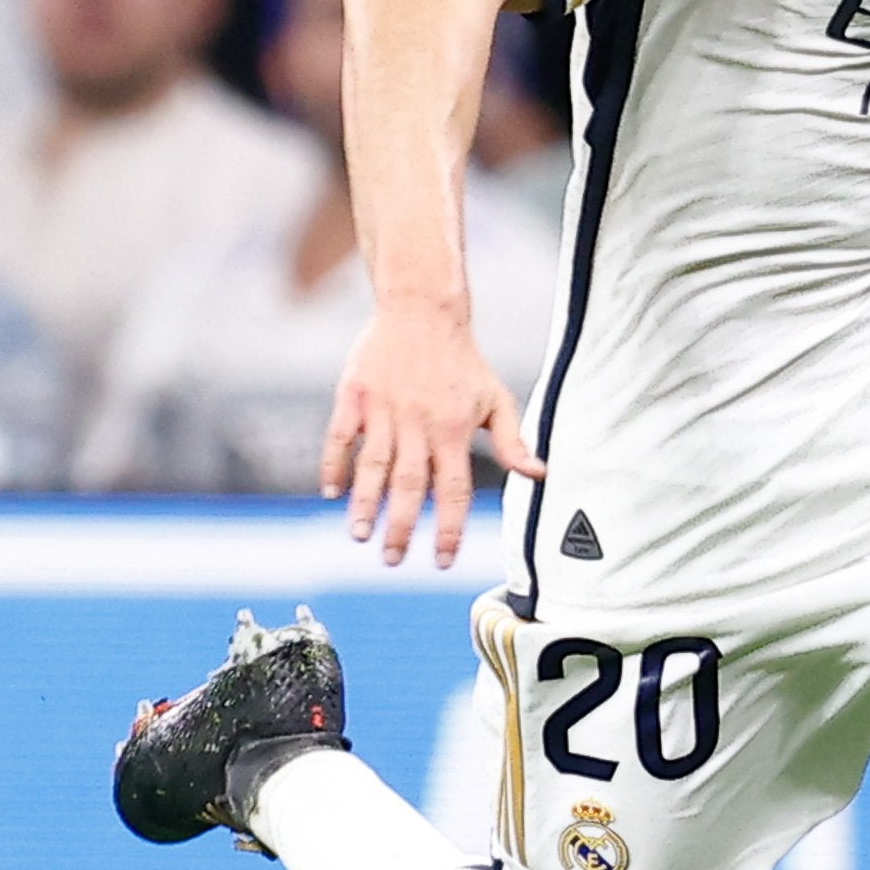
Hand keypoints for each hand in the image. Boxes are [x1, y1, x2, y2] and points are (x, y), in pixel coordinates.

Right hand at [323, 296, 541, 567]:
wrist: (422, 309)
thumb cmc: (463, 360)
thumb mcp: (496, 399)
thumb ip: (514, 442)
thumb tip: (540, 474)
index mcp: (453, 430)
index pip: (452, 490)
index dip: (447, 528)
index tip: (441, 560)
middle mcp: (418, 424)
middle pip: (409, 485)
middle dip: (400, 527)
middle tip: (393, 560)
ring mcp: (383, 409)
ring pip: (373, 465)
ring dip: (365, 503)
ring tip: (359, 535)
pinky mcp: (355, 394)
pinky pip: (340, 436)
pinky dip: (334, 464)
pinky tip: (330, 491)